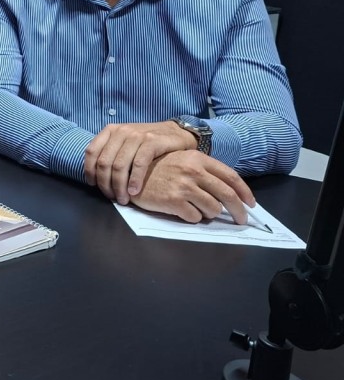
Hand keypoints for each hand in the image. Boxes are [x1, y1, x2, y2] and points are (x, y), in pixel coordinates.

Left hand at [84, 120, 196, 203]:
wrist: (177, 133)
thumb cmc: (148, 142)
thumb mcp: (126, 143)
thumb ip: (112, 153)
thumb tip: (96, 175)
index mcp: (111, 130)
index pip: (91, 152)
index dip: (89, 171)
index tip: (94, 185)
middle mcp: (122, 131)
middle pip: (104, 162)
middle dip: (105, 184)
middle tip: (112, 197)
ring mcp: (137, 135)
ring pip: (119, 166)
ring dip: (119, 186)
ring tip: (123, 199)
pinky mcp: (152, 142)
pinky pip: (138, 164)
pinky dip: (135, 180)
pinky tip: (134, 191)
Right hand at [128, 150, 255, 223]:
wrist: (129, 173)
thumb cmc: (156, 168)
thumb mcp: (181, 161)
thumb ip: (202, 171)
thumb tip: (227, 192)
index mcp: (198, 159)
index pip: (231, 176)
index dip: (245, 192)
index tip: (250, 204)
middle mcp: (193, 171)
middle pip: (228, 195)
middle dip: (238, 211)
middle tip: (241, 220)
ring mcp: (184, 186)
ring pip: (213, 209)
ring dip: (209, 214)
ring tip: (198, 210)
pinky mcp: (174, 201)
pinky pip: (195, 218)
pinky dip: (192, 218)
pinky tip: (182, 211)